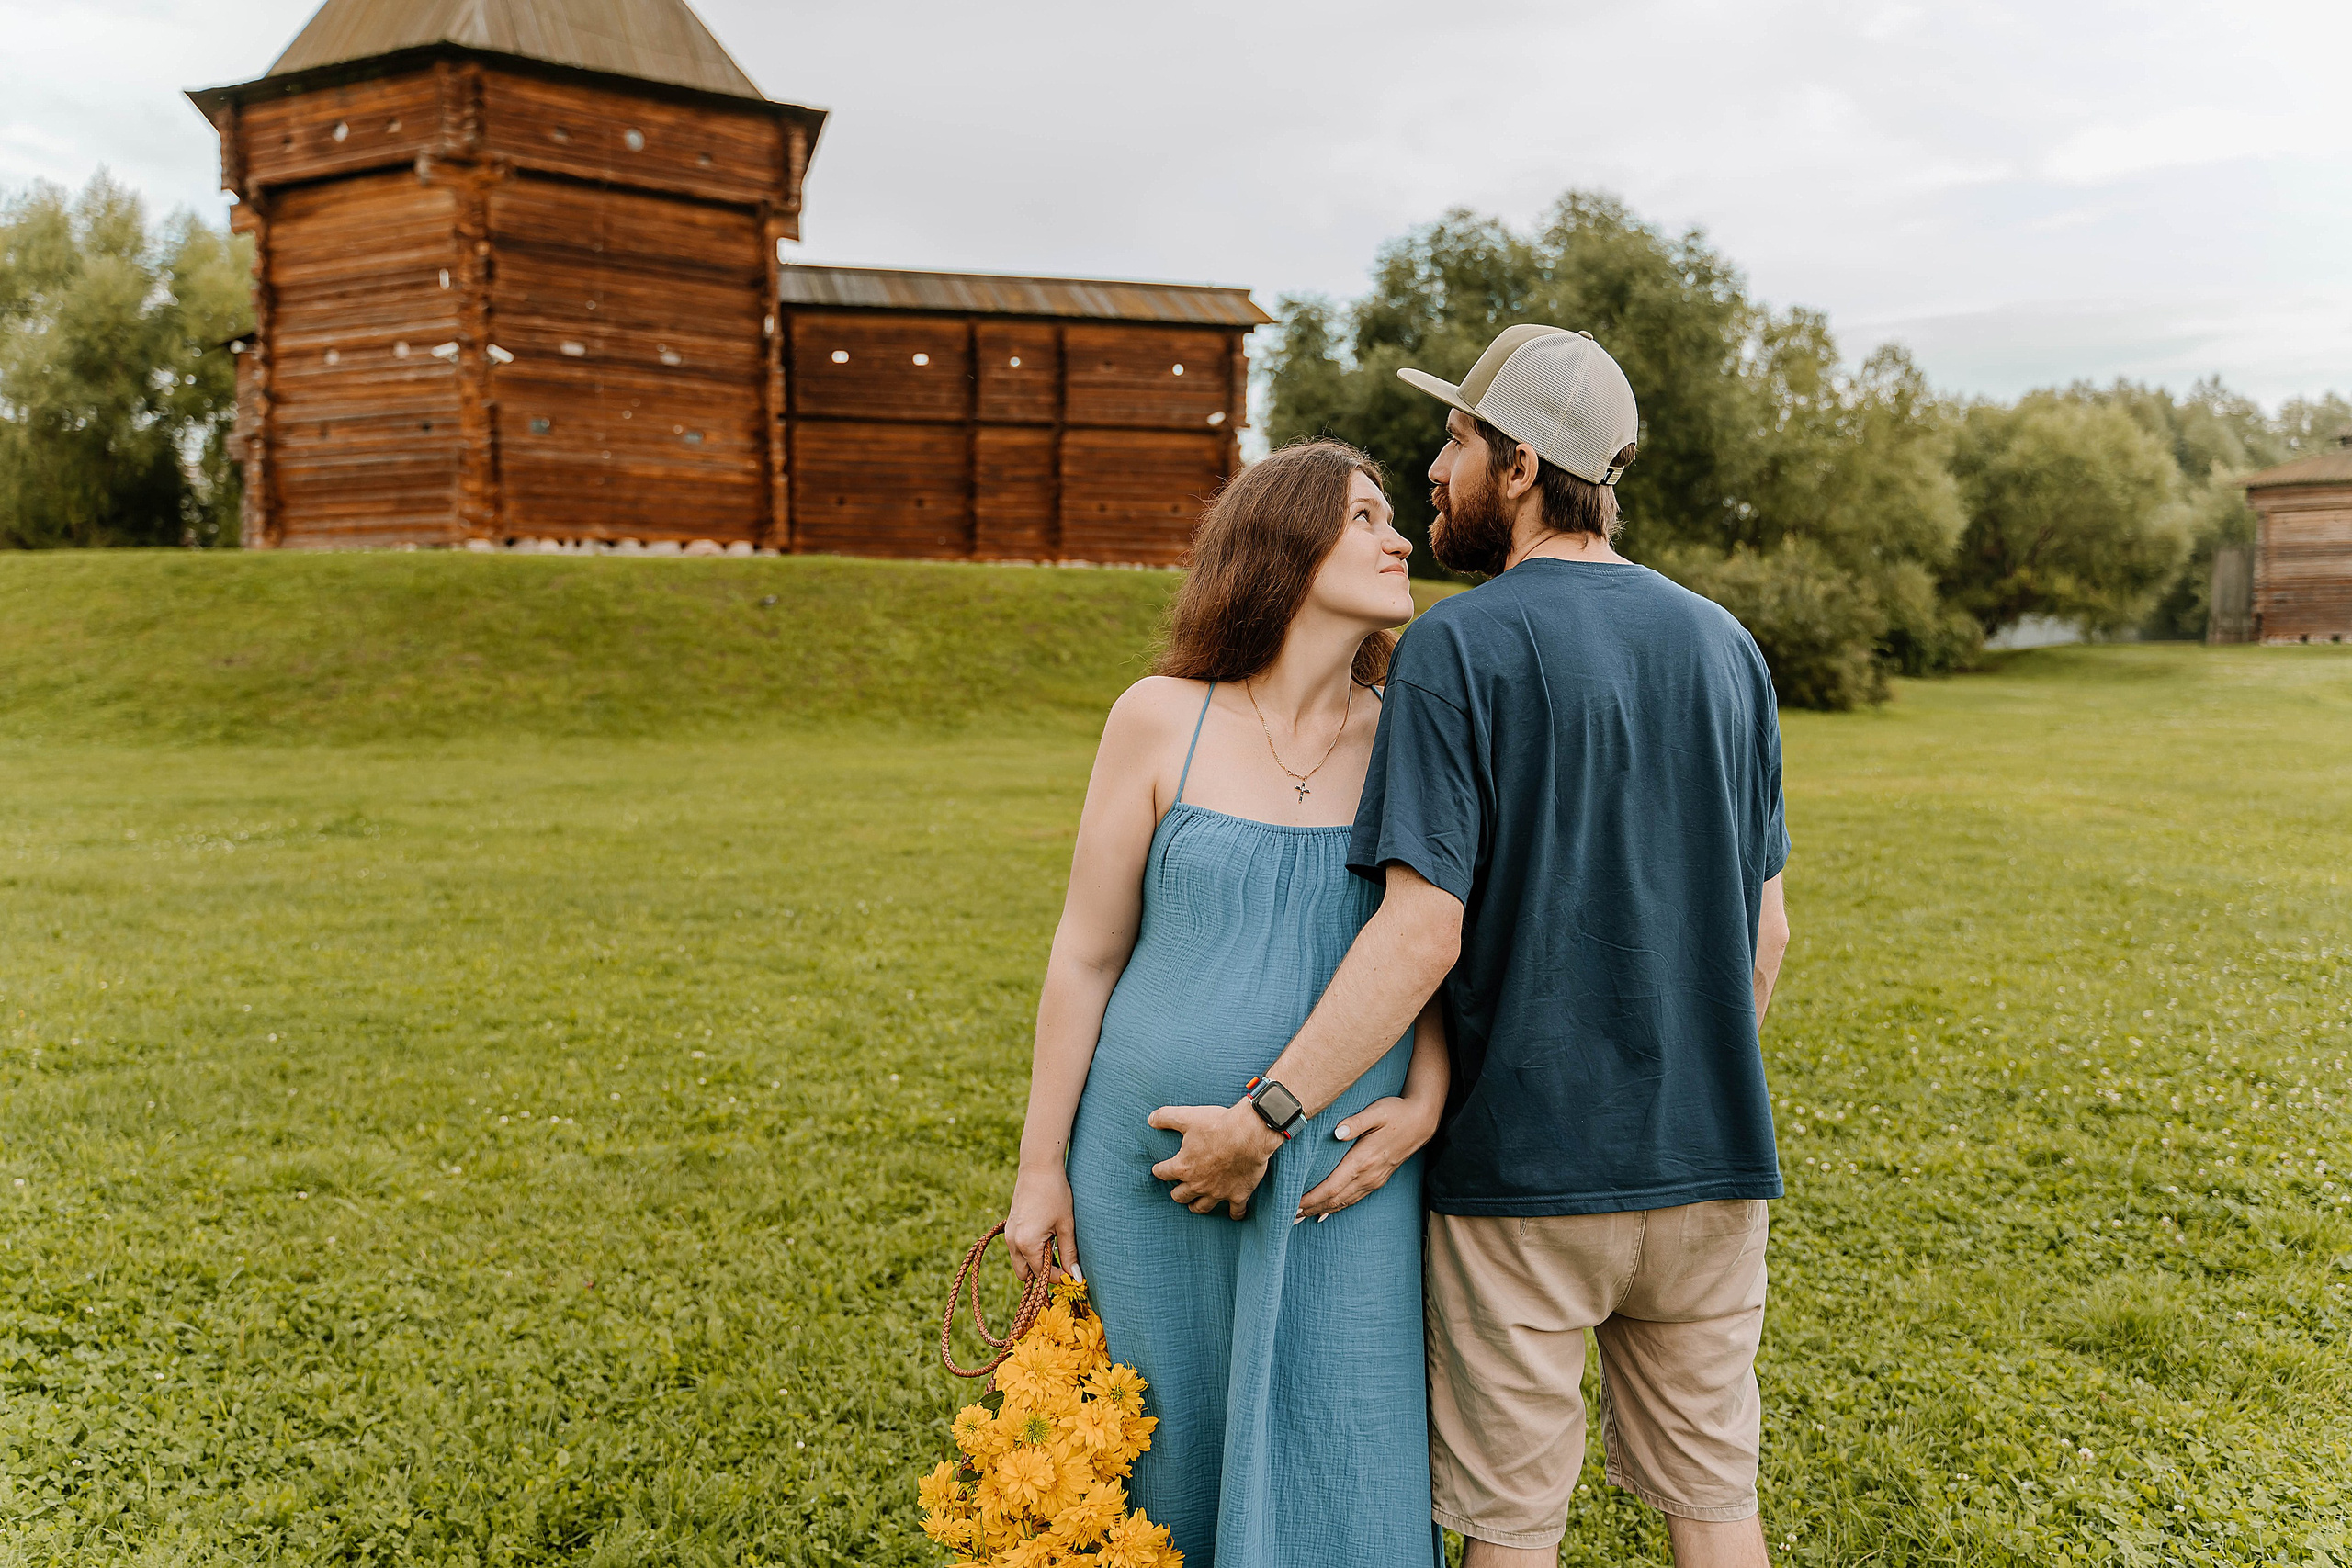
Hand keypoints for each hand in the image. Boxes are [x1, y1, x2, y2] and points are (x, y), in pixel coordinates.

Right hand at [1005, 1168, 1080, 1283]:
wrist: (1038, 1167)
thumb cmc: (1055, 1193)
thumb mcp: (1066, 1225)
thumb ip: (1069, 1254)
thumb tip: (1076, 1277)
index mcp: (1027, 1245)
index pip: (1042, 1275)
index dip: (1059, 1277)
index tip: (1073, 1275)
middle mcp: (1013, 1243)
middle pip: (1025, 1275)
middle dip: (1043, 1274)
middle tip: (1062, 1263)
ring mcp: (1008, 1234)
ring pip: (1020, 1262)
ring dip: (1035, 1262)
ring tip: (1054, 1245)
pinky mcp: (1009, 1227)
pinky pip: (1017, 1249)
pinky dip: (1030, 1251)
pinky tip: (1046, 1236)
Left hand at [1148, 1100, 1283, 1218]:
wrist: (1249, 1133)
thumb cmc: (1217, 1124)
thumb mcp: (1186, 1117)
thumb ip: (1165, 1117)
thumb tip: (1150, 1119)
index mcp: (1183, 1167)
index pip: (1162, 1173)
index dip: (1159, 1170)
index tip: (1159, 1168)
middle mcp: (1198, 1184)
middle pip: (1180, 1196)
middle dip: (1177, 1192)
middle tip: (1179, 1187)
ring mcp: (1218, 1192)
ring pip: (1202, 1207)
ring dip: (1196, 1205)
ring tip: (1195, 1204)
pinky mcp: (1238, 1195)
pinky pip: (1235, 1212)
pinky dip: (1234, 1214)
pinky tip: (1233, 1214)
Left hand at [1296, 1095, 1438, 1222]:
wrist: (1422, 1121)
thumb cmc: (1397, 1112)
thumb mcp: (1377, 1111)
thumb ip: (1356, 1122)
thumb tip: (1337, 1133)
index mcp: (1363, 1159)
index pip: (1332, 1186)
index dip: (1312, 1198)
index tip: (1294, 1203)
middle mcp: (1369, 1175)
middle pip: (1336, 1199)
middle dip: (1312, 1208)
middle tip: (1289, 1216)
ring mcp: (1375, 1179)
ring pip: (1345, 1202)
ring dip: (1323, 1210)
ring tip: (1302, 1216)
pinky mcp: (1378, 1179)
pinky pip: (1355, 1198)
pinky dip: (1339, 1207)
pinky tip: (1327, 1212)